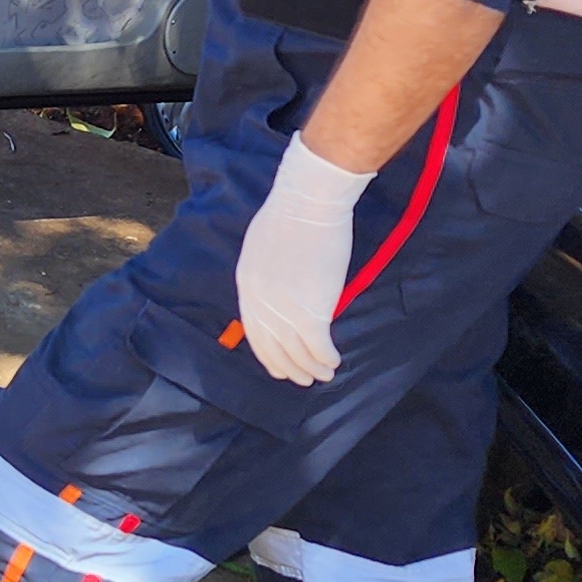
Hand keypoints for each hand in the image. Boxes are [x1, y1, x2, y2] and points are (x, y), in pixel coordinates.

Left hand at [235, 139, 369, 383]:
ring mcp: (284, 309)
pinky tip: (334, 361)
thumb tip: (278, 295)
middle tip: (303, 379)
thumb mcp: (262, 248)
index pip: (254, 332)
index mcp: (246, 286)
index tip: (279, 366)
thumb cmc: (291, 215)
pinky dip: (327, 358)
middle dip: (289, 368)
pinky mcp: (310, 312)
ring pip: (297, 352)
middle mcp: (260, 303)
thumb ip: (265, 276)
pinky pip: (318, 346)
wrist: (309, 202)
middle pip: (274, 347)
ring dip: (311, 368)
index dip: (268, 354)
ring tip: (324, 375)